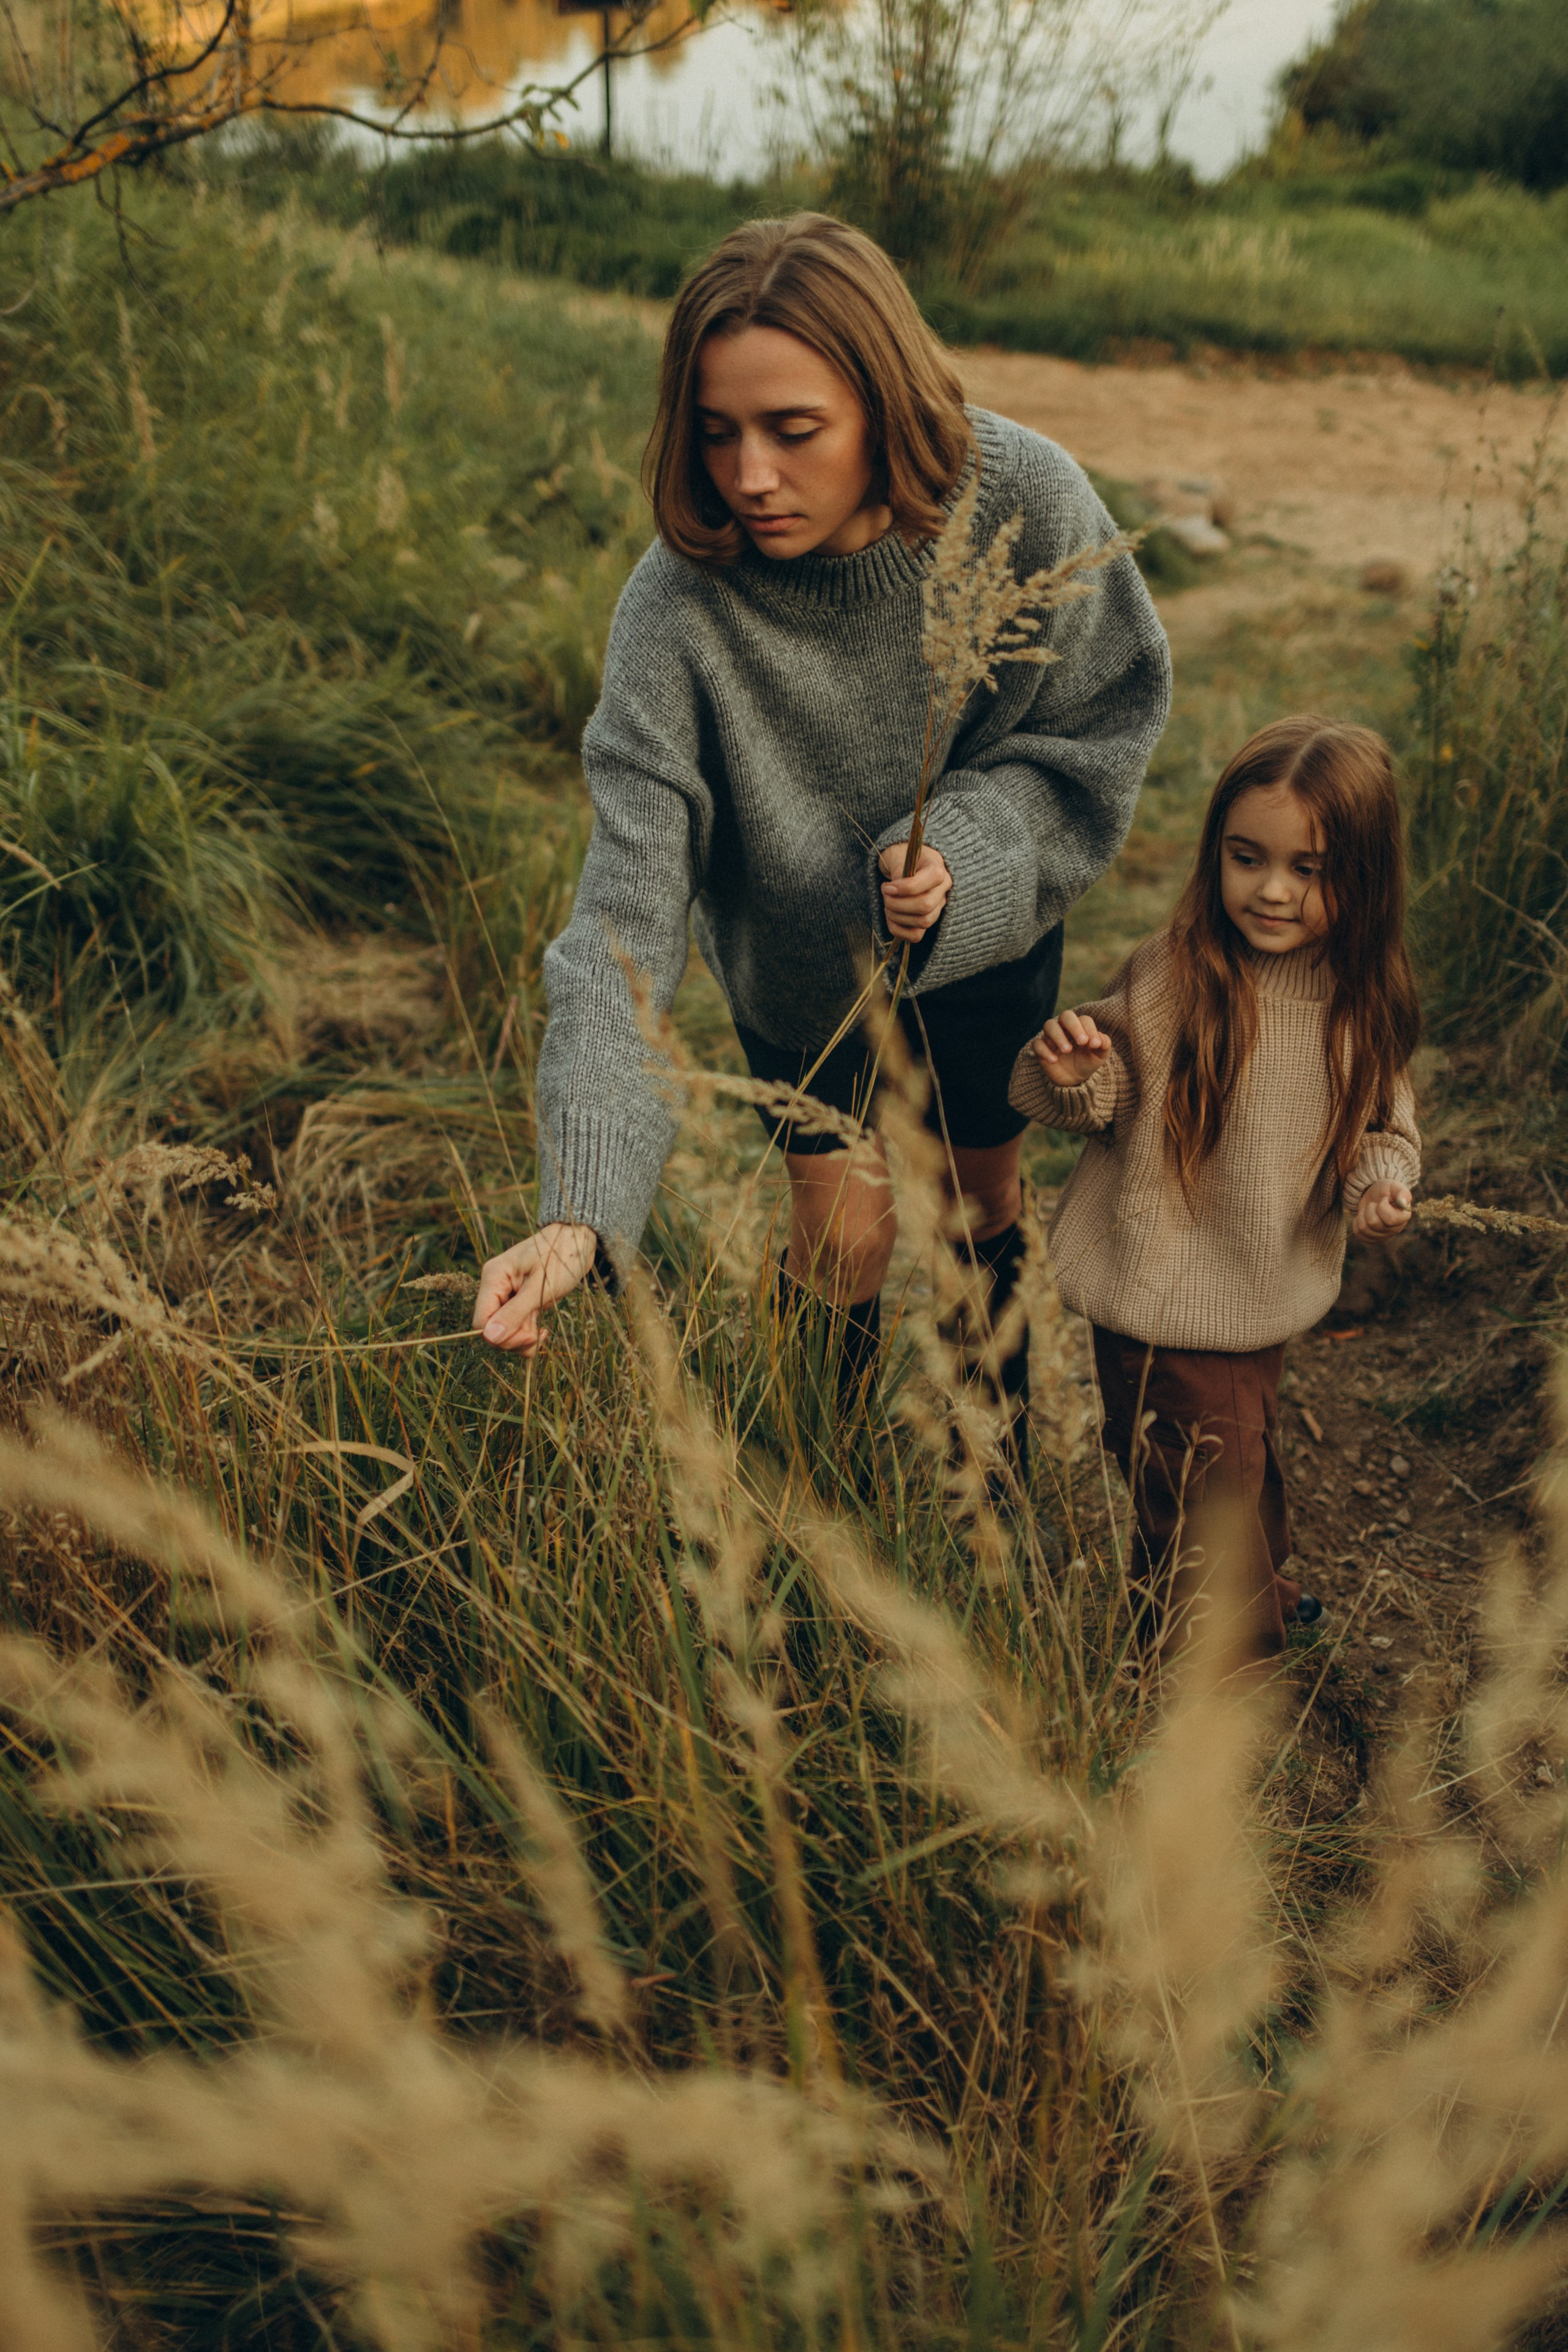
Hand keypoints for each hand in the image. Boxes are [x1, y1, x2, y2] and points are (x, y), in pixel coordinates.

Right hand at [472, 1221, 598, 1353]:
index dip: (501, 1336)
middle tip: (538, 1334)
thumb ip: (515, 1313)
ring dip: (523, 1338)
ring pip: (504, 1331)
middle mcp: (495, 1286)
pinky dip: (527, 1333)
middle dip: (514, 1339)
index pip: (481, 1321)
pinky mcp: (518, 1300)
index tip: (529, 1335)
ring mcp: (506, 1294)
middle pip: (492, 1329)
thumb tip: (490, 1337)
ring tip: (543, 1332)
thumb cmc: (562, 1257)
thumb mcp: (540, 1287)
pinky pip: (515, 1326)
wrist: (578, 1239)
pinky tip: (542, 1330)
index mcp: (494, 1278)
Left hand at [879, 842, 952, 943]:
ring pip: (923, 922)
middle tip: (885, 895)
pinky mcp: (927, 920)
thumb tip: (893, 891)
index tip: (886, 887)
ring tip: (887, 904)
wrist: (905, 863)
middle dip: (897, 904)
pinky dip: (898, 930)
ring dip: (897, 917)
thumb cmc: (901, 857)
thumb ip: (898, 871)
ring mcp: (937, 907)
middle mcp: (943, 889)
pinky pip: (916, 935)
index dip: (905, 888)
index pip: (931, 881)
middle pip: (926, 906)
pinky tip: (890, 917)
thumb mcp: (897, 855)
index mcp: (938, 868)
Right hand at [1031, 1010, 1110, 1088]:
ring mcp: (1051, 1037)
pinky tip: (1054, 1060)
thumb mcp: (1099, 1056)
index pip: (1084, 1020)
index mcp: (1080, 1027)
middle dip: (1074, 1026)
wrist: (1073, 1079)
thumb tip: (1100, 1038)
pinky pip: (1038, 1044)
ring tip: (1067, 1050)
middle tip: (1082, 1041)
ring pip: (1049, 1025)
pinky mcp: (1041, 1049)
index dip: (1090, 1030)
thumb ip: (1104, 1045)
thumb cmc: (1087, 1062)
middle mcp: (1064, 1028)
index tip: (1095, 1045)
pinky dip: (1045, 1050)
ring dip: (1058, 1036)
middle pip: (1066, 1016)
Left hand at [1352, 1181, 1412, 1242]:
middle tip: (1375, 1204)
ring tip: (1369, 1209)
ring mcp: (1383, 1236)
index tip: (1384, 1199)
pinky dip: (1357, 1222)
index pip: (1390, 1219)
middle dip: (1370, 1208)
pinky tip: (1364, 1216)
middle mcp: (1395, 1229)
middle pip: (1373, 1223)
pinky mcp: (1371, 1238)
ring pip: (1363, 1228)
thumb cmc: (1387, 1190)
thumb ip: (1402, 1193)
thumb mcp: (1395, 1186)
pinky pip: (1358, 1233)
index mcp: (1403, 1218)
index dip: (1382, 1206)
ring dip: (1362, 1214)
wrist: (1375, 1194)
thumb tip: (1403, 1203)